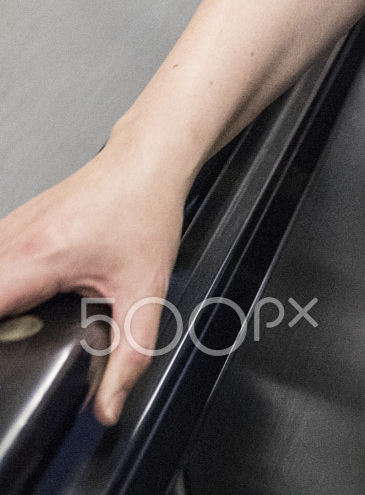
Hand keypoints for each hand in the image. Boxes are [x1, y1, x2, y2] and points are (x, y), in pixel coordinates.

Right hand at [0, 137, 186, 424]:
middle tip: (13, 341)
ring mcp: (10, 226)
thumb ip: (130, 355)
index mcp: (38, 255)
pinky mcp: (13, 224)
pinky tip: (14, 302)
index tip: (3, 348)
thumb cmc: (146, 209)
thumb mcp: (145, 291)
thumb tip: (109, 405)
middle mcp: (15, 237)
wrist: (150, 158)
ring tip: (15, 326)